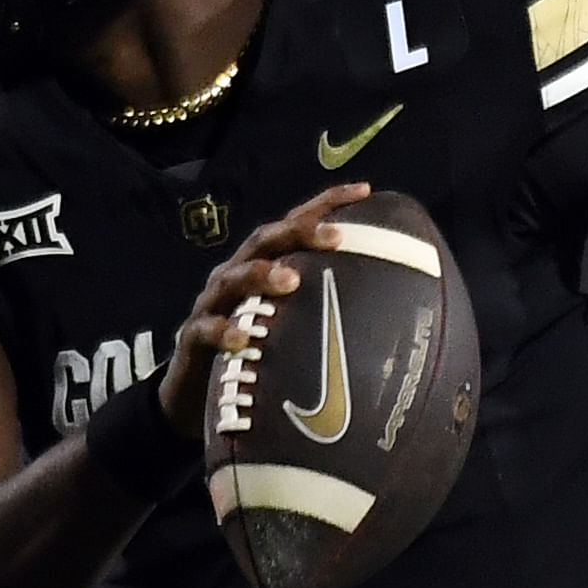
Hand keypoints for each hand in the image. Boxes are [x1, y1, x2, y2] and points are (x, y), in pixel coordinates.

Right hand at [158, 182, 370, 439]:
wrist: (195, 395)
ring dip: (262, 274)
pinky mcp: (193, 340)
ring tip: (291, 281)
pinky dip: (224, 331)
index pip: (294, 225)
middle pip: (265, 241)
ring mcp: (213, 305)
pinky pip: (206, 331)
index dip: (326, 204)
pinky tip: (244, 338)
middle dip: (299, 233)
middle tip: (335, 236)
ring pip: (234, 278)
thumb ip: (325, 309)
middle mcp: (237, 276)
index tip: (364, 191)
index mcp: (263, 265)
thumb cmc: (256, 355)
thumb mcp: (291, 326)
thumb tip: (394, 310)